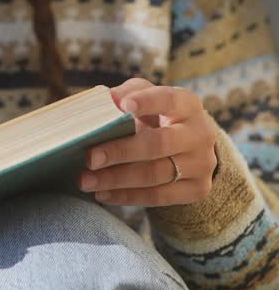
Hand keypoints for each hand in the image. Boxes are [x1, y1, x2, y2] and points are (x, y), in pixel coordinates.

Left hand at [77, 77, 217, 206]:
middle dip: (120, 151)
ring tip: (86, 181)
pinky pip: (159, 197)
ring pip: (155, 175)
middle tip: (89, 158)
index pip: (168, 99)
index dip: (146, 102)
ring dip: (116, 179)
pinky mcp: (198, 189)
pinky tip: (103, 194)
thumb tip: (108, 100)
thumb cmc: (159, 115)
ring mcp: (202, 164)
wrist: (191, 147)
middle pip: (159, 144)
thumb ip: (128, 93)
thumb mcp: (147, 96)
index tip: (121, 106)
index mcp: (188, 104)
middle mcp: (200, 134)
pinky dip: (127, 196)